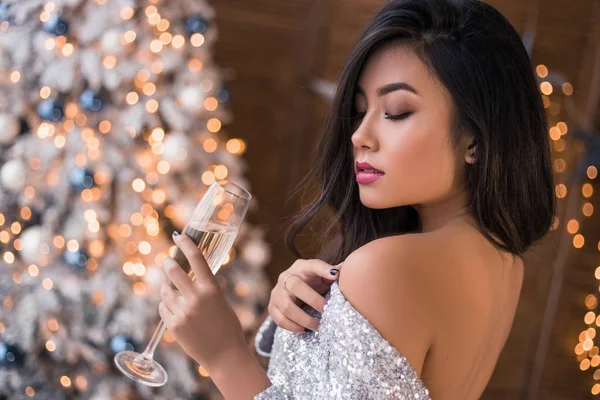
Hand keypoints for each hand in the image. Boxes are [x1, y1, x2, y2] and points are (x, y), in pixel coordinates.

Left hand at [159, 231, 246, 369]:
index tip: (179, 236)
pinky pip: (163, 308)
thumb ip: (206, 289)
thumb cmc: (227, 327)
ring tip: (177, 296)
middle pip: (173, 271)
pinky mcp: (173, 326)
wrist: (225, 356)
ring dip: (168, 290)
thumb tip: (189, 276)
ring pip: (166, 292)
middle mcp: (196, 298)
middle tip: (167, 261)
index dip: (186, 244)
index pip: (196, 259)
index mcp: (212, 289)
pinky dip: (167, 307)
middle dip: (168, 264)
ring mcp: (183, 312)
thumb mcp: (221, 302)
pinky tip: (177, 313)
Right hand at [268, 259, 342, 333]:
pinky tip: (305, 330)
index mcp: (301, 267)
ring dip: (304, 319)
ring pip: (287, 306)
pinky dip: (294, 327)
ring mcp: (277, 292)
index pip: (312, 265)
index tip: (335, 276)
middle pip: (295, 286)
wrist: (292, 291)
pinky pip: (280, 320)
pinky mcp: (272, 307)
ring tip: (318, 325)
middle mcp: (286, 277)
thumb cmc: (312, 282)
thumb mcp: (322, 276)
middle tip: (326, 310)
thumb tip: (345, 269)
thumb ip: (333, 273)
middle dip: (313, 300)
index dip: (323, 269)